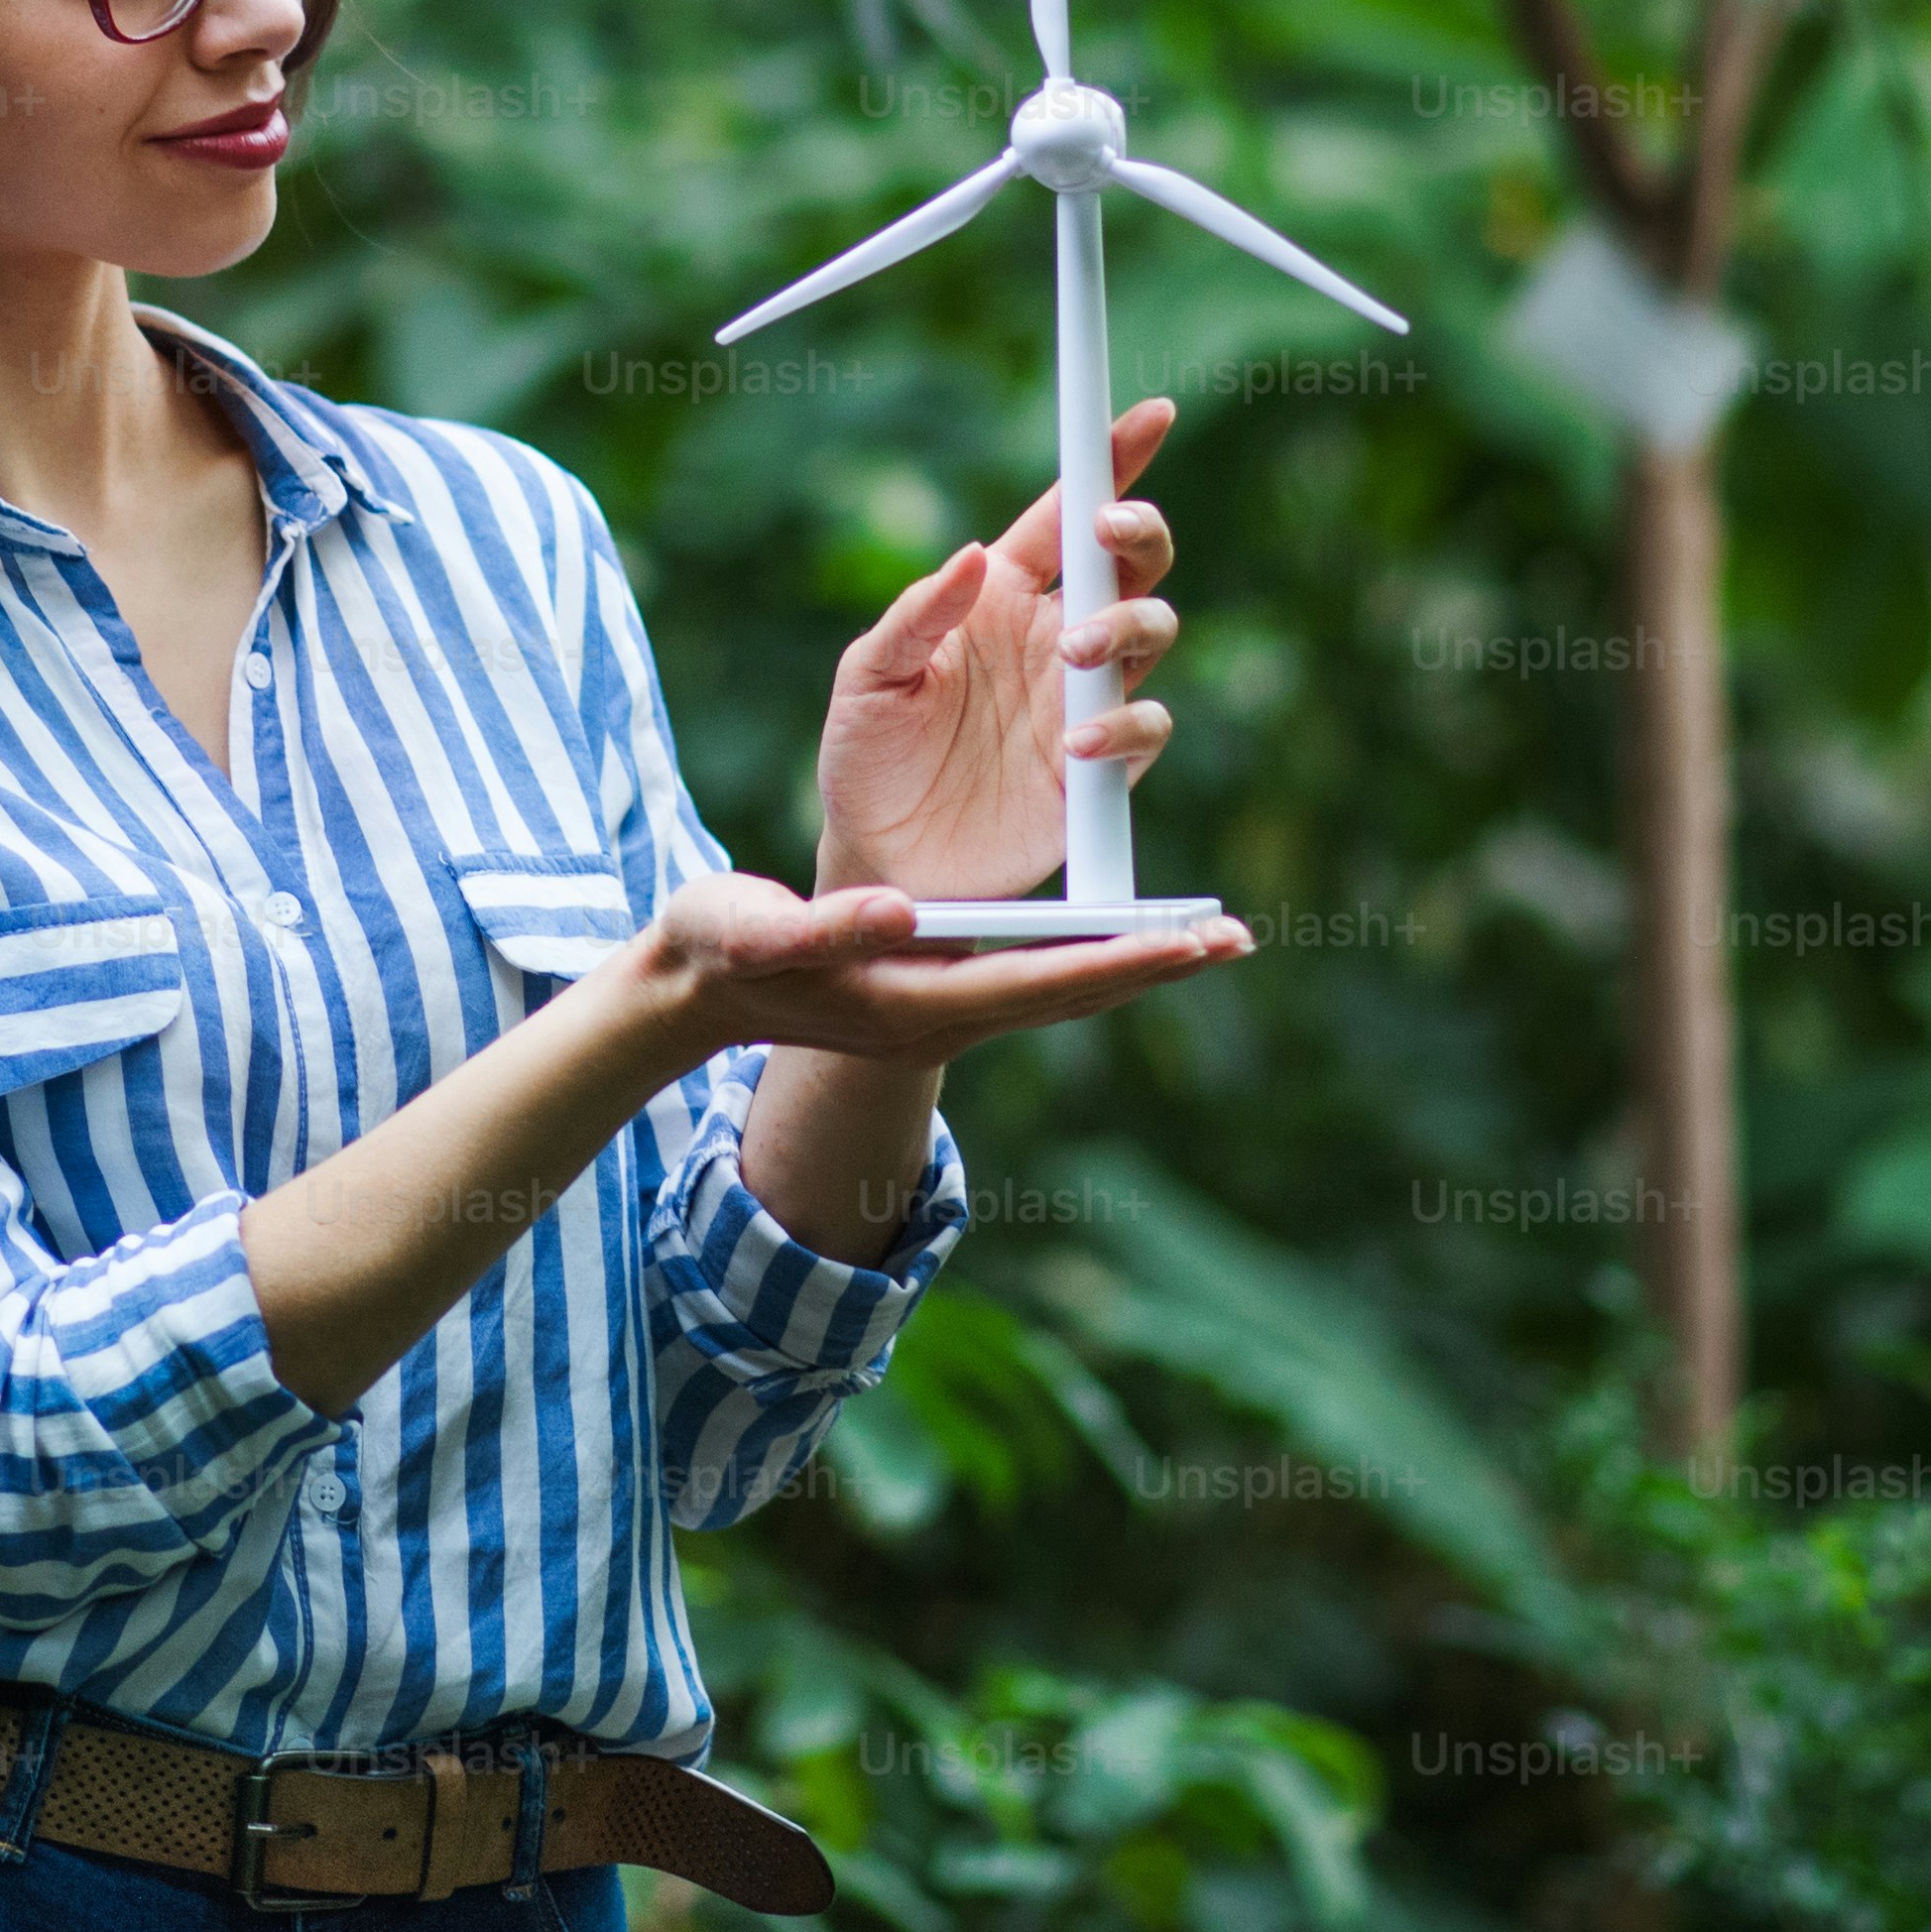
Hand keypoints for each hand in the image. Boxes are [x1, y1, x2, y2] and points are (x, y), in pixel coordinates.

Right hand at [616, 870, 1247, 1075]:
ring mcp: (943, 1011)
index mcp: (909, 1003)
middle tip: (1238, 937)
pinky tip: (1125, 929)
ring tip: (1206, 934)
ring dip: (1135, 962)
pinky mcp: (938, 992)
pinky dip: (1091, 955)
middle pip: (1070, 994)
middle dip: (1155, 965)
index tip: (1189, 939)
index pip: (1037, 983)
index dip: (1117, 960)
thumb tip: (900, 914)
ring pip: (1062, 989)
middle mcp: (941, 1017)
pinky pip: (1037, 977)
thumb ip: (821, 928)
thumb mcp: (752, 932)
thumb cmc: (717, 949)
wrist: (692, 988)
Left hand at [812, 393, 1182, 900]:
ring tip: (1074, 651)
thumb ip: (918, 614)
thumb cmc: (865, 755)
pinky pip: (1145, 727)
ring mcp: (1083, 700)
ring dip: (1127, 626)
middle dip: (1138, 532)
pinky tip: (1075, 743)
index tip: (1148, 415)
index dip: (1110, 459)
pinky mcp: (1101, 768)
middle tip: (1108, 534)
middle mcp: (1053, 637)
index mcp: (1001, 597)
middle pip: (1130, 562)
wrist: (879, 860)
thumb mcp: (866, 677)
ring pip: (1151, 632)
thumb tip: (976, 554)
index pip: (1064, 513)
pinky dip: (1125, 726)